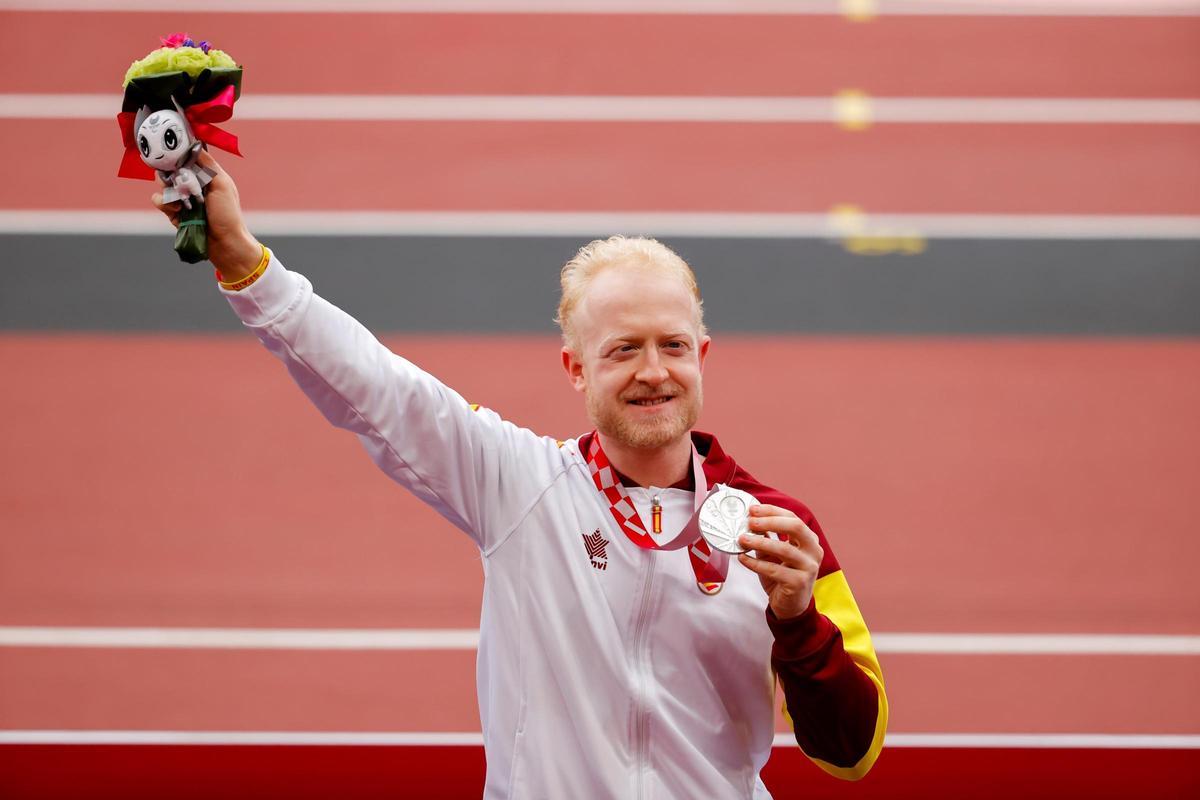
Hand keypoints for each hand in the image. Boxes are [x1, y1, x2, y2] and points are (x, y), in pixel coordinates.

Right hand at [152, 149, 261, 278]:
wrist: (223, 243)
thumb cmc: (227, 213)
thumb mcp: (222, 184)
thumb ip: (208, 164)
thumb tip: (194, 144)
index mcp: (205, 174)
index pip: (186, 156)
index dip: (178, 153)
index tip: (171, 151)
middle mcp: (191, 184)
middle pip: (170, 168)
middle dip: (170, 173)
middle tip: (177, 180)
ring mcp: (181, 198)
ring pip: (161, 183)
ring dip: (169, 190)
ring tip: (182, 202)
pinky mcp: (173, 212)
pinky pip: (159, 200)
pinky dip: (165, 204)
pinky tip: (177, 211)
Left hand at [737, 504, 823, 619]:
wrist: (790, 607)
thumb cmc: (782, 576)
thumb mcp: (773, 554)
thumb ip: (765, 538)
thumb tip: (749, 522)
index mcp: (809, 540)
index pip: (792, 517)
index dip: (772, 511)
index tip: (752, 510)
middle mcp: (813, 551)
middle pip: (795, 527)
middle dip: (770, 521)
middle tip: (750, 522)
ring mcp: (809, 567)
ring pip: (784, 549)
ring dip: (760, 542)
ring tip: (742, 539)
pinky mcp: (799, 582)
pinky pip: (774, 570)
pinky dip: (756, 563)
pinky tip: (742, 558)